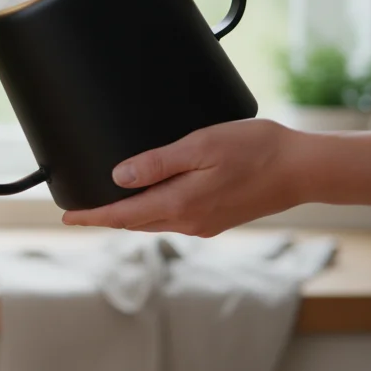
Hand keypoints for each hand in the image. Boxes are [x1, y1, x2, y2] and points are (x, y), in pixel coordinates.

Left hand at [61, 120, 305, 236]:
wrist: (303, 169)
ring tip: (108, 203)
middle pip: (134, 222)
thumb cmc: (256, 150)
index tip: (67, 216)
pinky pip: (173, 219)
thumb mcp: (200, 146)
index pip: (122, 217)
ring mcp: (204, 224)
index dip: (91, 216)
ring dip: (129, 215)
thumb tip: (118, 177)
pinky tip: (150, 198)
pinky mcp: (217, 220)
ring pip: (154, 222)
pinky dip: (153, 211)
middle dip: (106, 216)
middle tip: (80, 209)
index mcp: (180, 205)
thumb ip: (157, 163)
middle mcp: (189, 222)